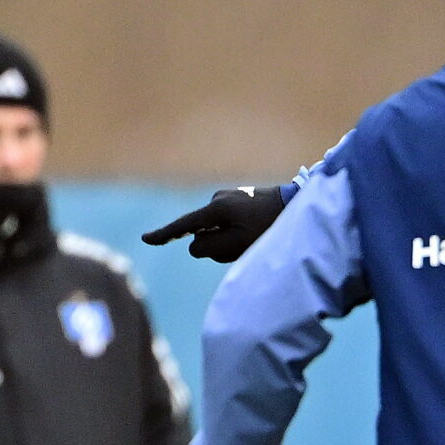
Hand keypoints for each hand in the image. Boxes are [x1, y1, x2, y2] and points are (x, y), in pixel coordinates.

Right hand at [140, 186, 289, 263]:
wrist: (299, 205)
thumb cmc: (271, 228)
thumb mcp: (240, 244)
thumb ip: (211, 247)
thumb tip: (194, 244)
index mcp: (217, 208)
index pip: (185, 226)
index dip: (165, 235)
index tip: (146, 240)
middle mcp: (219, 199)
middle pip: (204, 234)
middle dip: (217, 246)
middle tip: (246, 245)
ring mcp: (229, 198)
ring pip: (217, 231)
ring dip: (230, 240)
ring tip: (255, 236)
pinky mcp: (239, 200)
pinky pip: (228, 225)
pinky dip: (237, 234)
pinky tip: (256, 231)